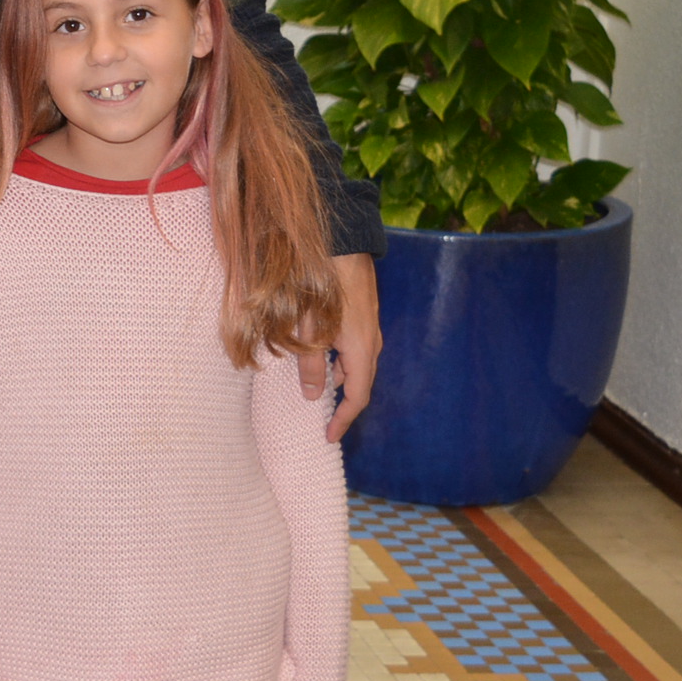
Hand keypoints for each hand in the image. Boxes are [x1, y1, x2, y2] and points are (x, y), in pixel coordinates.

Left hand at [299, 252, 381, 443]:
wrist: (344, 243)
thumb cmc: (322, 284)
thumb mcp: (308, 329)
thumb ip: (311, 364)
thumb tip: (314, 396)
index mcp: (361, 350)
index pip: (357, 397)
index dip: (343, 420)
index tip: (328, 436)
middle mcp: (372, 342)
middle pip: (360, 383)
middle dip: (343, 404)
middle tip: (324, 421)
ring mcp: (371, 328)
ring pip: (358, 366)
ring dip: (340, 381)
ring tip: (319, 393)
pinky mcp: (364, 316)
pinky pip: (356, 350)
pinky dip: (342, 363)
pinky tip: (323, 359)